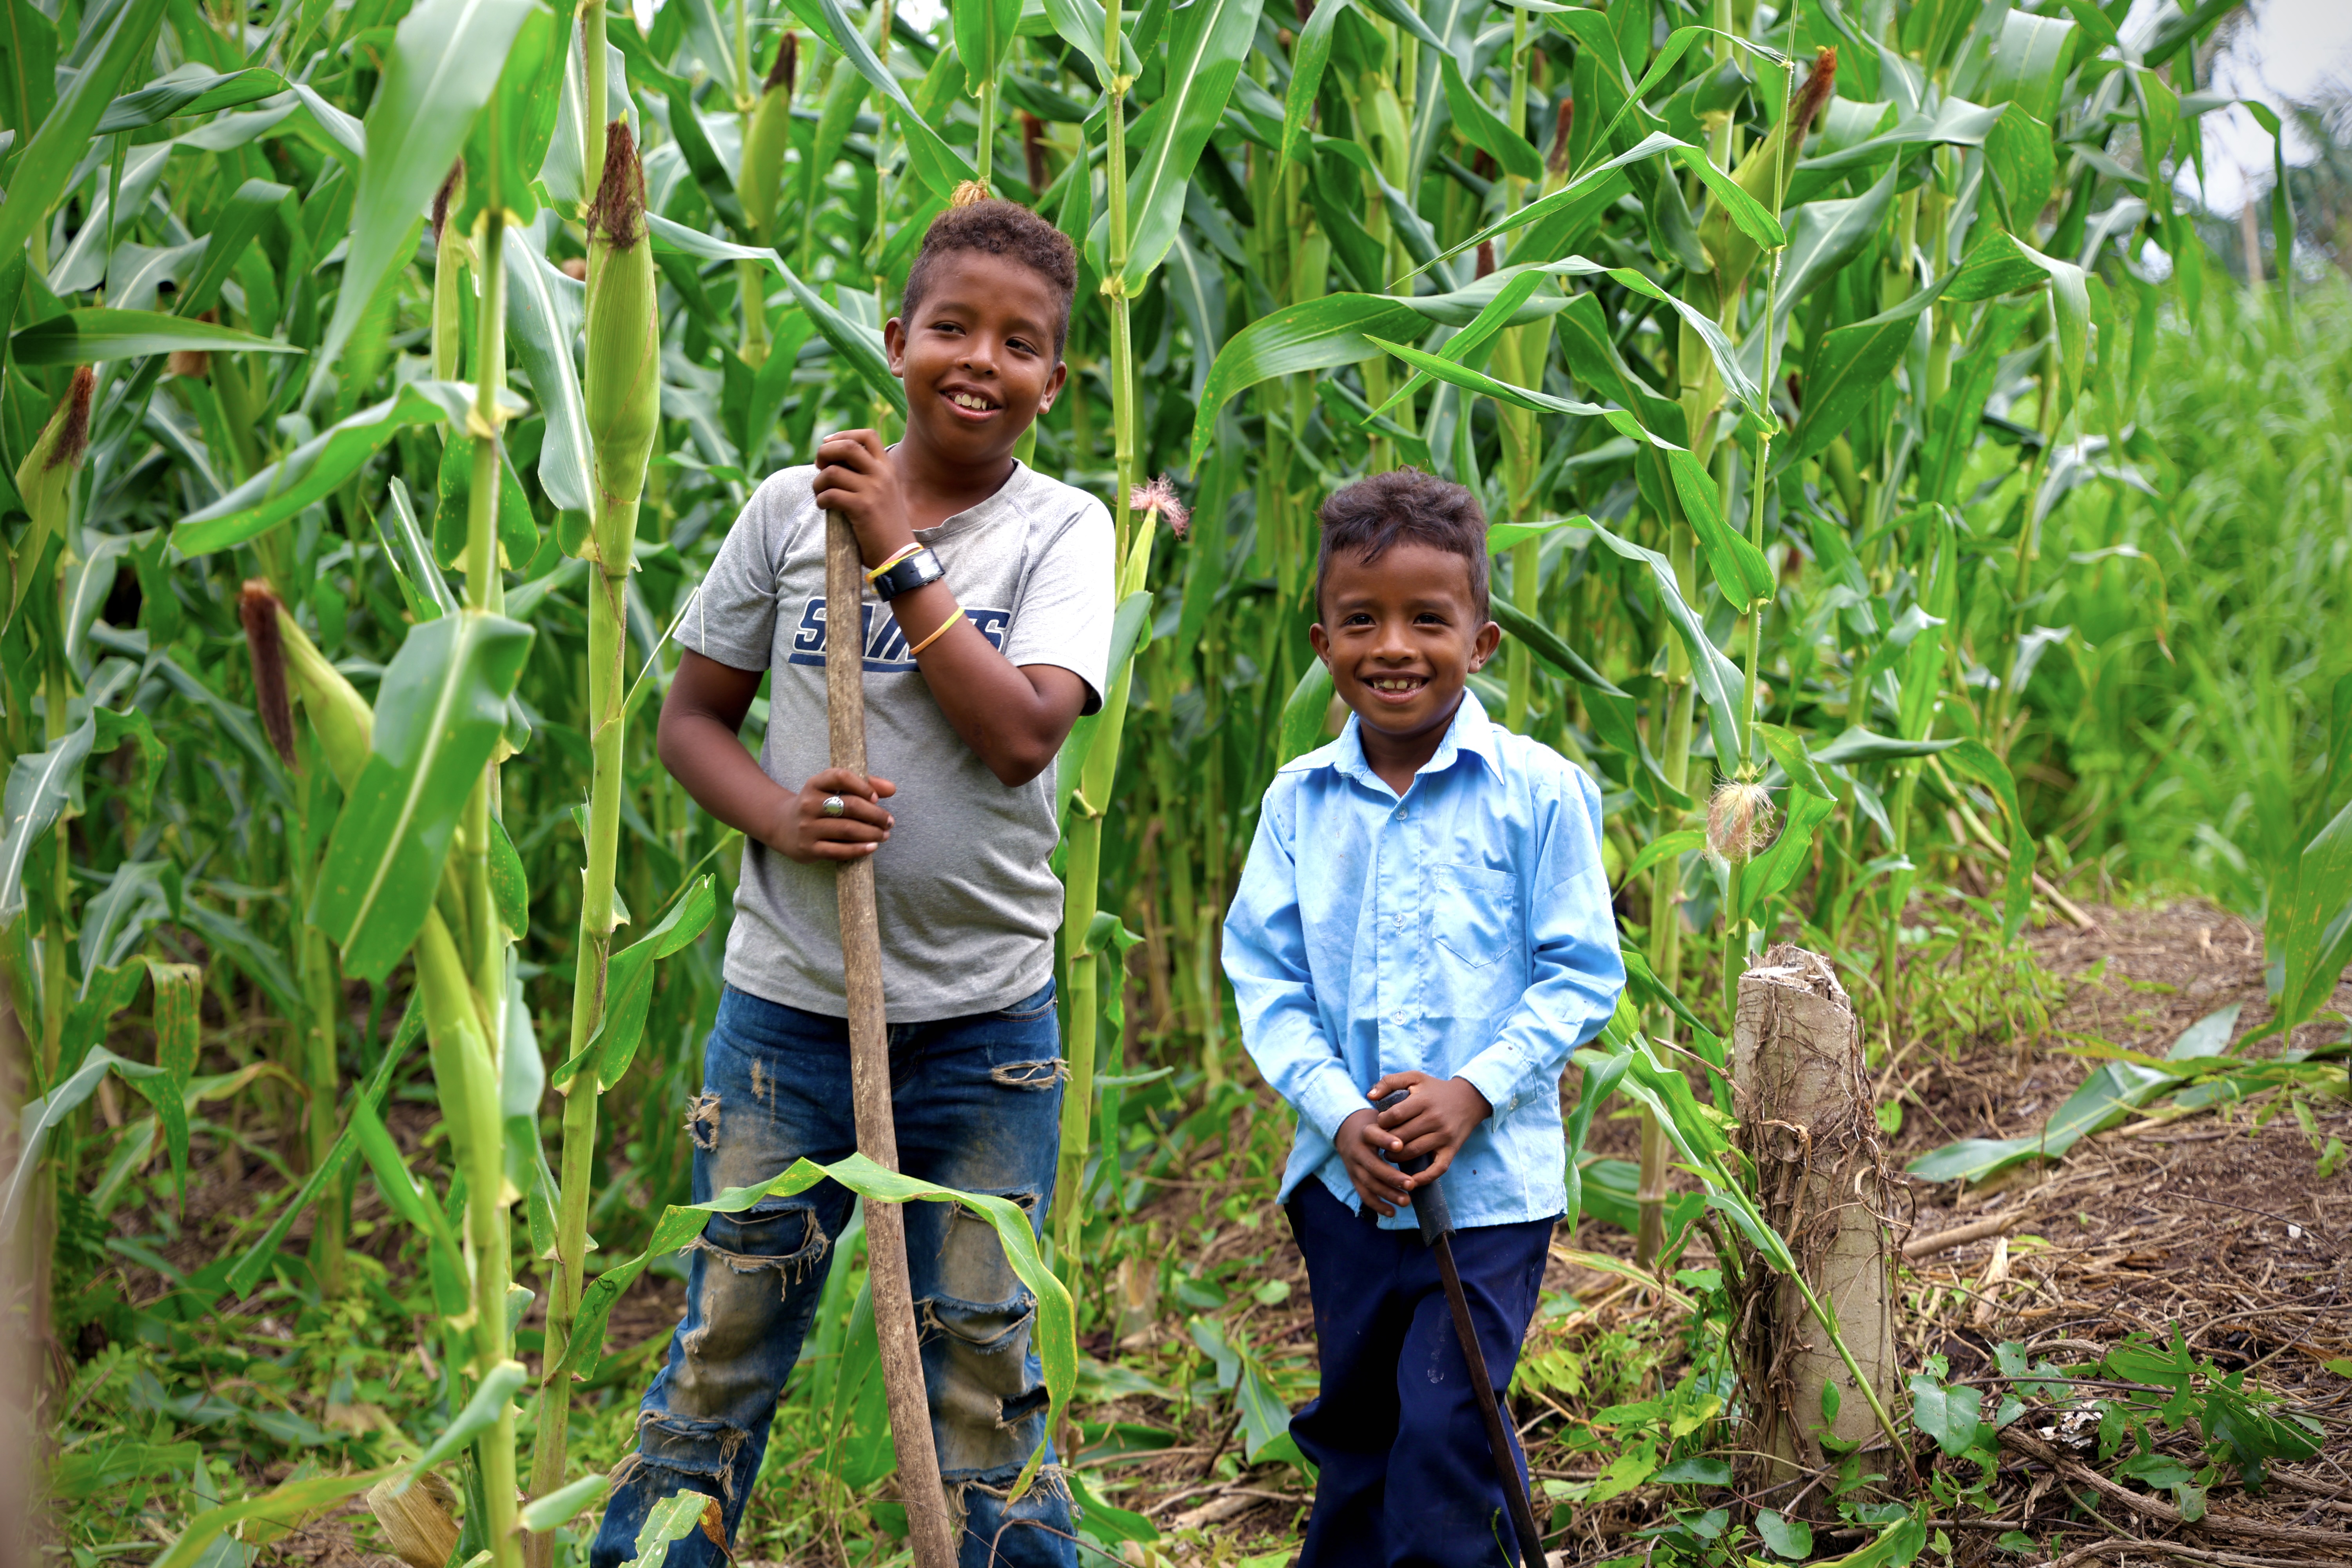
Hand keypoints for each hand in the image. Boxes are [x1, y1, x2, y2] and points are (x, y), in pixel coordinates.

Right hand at [765, 766, 896, 863]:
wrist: (783, 827)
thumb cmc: (818, 806)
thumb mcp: (832, 790)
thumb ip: (863, 785)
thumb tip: (892, 789)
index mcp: (815, 784)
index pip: (840, 777)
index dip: (863, 786)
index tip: (876, 798)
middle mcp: (808, 804)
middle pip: (850, 806)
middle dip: (875, 814)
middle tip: (889, 821)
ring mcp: (807, 827)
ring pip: (847, 829)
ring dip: (872, 833)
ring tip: (884, 834)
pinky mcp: (809, 848)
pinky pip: (839, 850)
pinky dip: (859, 849)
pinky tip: (872, 847)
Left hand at [811, 429, 915, 567]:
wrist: (898, 554)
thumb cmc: (886, 526)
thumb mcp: (883, 493)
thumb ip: (867, 476)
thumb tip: (833, 463)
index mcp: (888, 468)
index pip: (867, 436)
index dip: (843, 435)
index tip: (828, 444)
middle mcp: (882, 474)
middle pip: (847, 446)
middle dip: (825, 452)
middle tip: (819, 466)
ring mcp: (873, 490)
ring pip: (833, 471)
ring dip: (818, 482)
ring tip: (819, 493)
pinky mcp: (863, 508)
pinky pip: (830, 494)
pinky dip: (821, 500)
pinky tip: (824, 507)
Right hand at [1337, 1107, 1412, 1217]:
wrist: (1346, 1130)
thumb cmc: (1374, 1125)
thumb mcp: (1382, 1120)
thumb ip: (1397, 1126)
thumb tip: (1420, 1132)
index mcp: (1366, 1132)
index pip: (1374, 1135)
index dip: (1385, 1140)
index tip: (1400, 1145)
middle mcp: (1358, 1150)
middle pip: (1373, 1166)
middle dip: (1392, 1177)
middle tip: (1411, 1184)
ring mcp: (1354, 1167)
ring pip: (1369, 1183)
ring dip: (1388, 1194)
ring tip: (1406, 1201)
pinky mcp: (1354, 1179)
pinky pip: (1364, 1195)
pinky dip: (1377, 1205)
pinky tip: (1392, 1212)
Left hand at [1368, 1070, 1491, 1191]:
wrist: (1470, 1099)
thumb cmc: (1436, 1089)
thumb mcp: (1414, 1077)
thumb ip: (1390, 1082)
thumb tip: (1370, 1096)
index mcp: (1423, 1100)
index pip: (1394, 1116)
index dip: (1382, 1122)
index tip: (1380, 1124)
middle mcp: (1434, 1119)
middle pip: (1401, 1136)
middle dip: (1386, 1141)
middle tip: (1380, 1143)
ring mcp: (1444, 1136)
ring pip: (1414, 1152)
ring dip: (1397, 1157)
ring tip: (1390, 1155)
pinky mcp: (1452, 1149)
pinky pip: (1437, 1169)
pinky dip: (1424, 1178)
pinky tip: (1411, 1180)